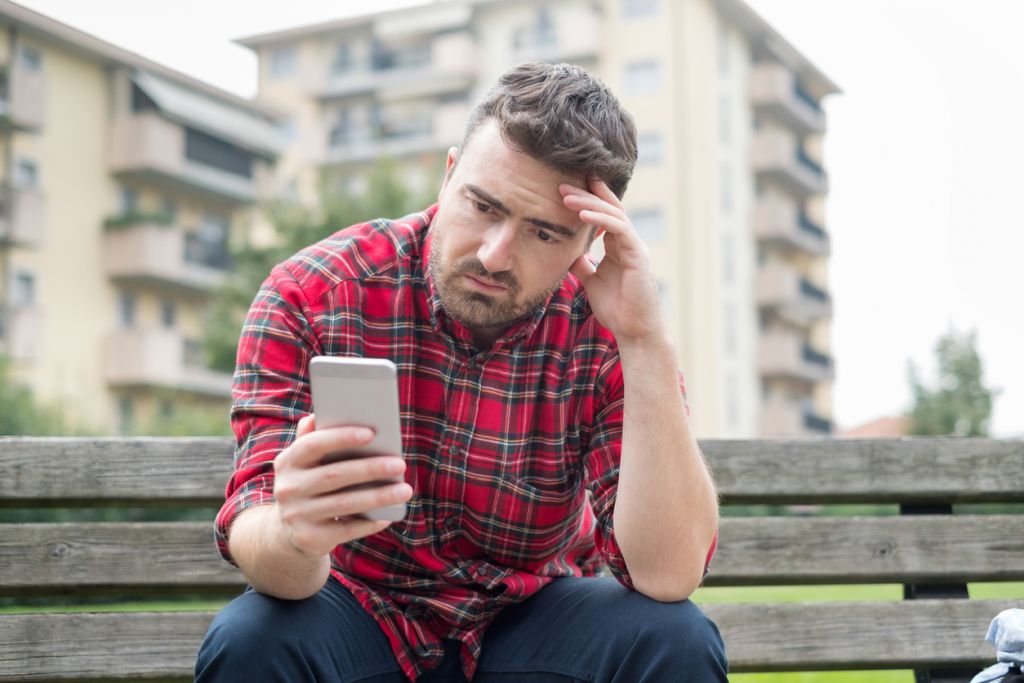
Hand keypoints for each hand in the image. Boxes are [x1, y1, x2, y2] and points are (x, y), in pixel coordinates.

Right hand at [271, 413, 412, 557]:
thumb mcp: (303, 463)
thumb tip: (316, 415)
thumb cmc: (308, 485)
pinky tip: (389, 515)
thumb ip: (311, 439)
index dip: (341, 438)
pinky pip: (347, 528)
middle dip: (370, 469)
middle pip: (335, 475)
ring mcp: (297, 515)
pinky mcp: (310, 538)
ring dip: (379, 496)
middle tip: (400, 464)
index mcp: (288, 462)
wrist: (287, 532)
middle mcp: (288, 488)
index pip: (313, 444)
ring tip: (405, 490)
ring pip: (345, 504)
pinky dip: (370, 522)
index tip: (371, 433)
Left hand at [560, 178, 665, 345]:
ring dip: (589, 203)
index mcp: (618, 246)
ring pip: (614, 214)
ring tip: (566, 196)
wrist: (634, 330)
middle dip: (585, 194)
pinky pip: (620, 229)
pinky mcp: (638, 255)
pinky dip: (601, 219)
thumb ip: (582, 264)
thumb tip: (568, 252)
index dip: (589, 198)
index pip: (604, 215)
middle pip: (608, 209)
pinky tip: (583, 214)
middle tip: (562, 185)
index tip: (566, 187)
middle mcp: (628, 242)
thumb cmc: (616, 308)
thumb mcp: (591, 281)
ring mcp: (635, 247)